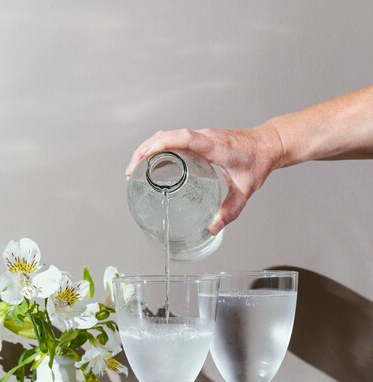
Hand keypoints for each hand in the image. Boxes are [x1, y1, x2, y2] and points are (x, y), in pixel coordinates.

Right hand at [126, 126, 283, 233]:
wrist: (269, 143)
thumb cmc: (259, 162)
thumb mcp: (246, 190)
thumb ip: (230, 211)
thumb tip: (213, 228)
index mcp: (215, 146)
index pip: (184, 138)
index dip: (162, 144)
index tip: (145, 156)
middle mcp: (206, 137)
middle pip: (168, 135)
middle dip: (145, 150)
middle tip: (131, 172)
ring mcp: (202, 135)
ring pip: (168, 134)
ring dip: (149, 147)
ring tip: (136, 168)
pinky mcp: (201, 137)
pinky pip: (175, 138)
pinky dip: (159, 146)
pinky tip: (152, 162)